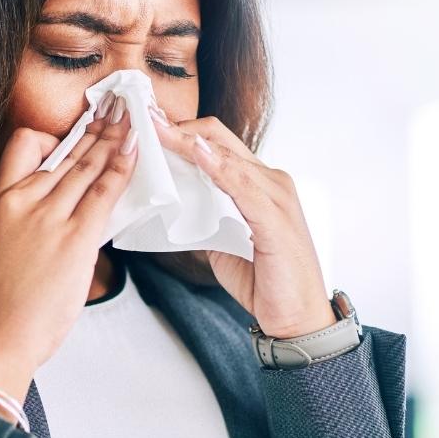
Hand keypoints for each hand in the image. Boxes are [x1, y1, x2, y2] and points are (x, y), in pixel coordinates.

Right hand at [0, 102, 138, 407]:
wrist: (0, 338)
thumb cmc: (3, 305)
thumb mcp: (2, 249)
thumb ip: (31, 222)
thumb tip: (68, 212)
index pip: (24, 146)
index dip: (54, 135)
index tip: (76, 131)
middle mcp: (22, 201)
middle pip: (65, 151)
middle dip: (97, 126)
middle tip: (118, 106)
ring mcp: (48, 217)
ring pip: (87, 165)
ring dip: (114, 138)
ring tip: (133, 119)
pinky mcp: (75, 238)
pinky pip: (104, 192)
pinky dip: (122, 168)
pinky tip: (135, 152)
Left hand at [149, 104, 335, 338]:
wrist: (296, 318)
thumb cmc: (264, 280)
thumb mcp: (222, 240)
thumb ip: (203, 215)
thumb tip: (170, 203)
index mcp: (255, 184)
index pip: (214, 143)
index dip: (178, 131)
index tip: (145, 122)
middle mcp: (269, 182)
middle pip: (218, 138)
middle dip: (176, 127)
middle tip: (142, 118)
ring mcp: (275, 197)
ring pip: (227, 156)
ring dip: (187, 141)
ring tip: (155, 129)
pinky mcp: (277, 219)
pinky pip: (244, 185)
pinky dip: (220, 167)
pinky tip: (197, 155)